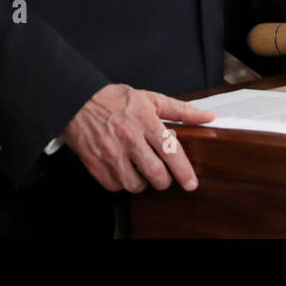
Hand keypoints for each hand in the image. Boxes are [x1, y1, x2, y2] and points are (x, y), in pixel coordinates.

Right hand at [61, 83, 215, 193]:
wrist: (77, 102)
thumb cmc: (115, 100)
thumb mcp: (150, 99)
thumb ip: (181, 110)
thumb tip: (207, 117)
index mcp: (145, 121)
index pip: (171, 151)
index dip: (184, 171)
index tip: (191, 183)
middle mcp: (128, 138)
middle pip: (155, 174)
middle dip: (164, 180)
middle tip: (164, 177)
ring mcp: (110, 153)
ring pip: (135, 185)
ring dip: (143, 183)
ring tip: (142, 171)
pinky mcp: (95, 164)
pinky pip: (115, 186)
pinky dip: (122, 183)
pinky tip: (124, 170)